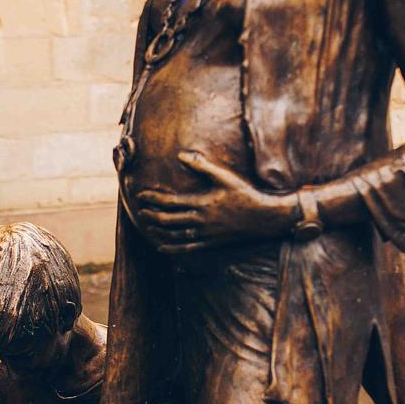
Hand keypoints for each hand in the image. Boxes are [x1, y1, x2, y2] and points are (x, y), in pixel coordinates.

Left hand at [134, 151, 297, 254]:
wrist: (265, 218)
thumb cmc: (246, 194)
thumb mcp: (225, 177)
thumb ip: (202, 166)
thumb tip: (181, 155)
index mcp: (201, 203)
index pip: (169, 202)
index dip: (153, 198)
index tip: (141, 194)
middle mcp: (200, 221)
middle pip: (167, 220)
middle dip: (150, 214)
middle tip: (139, 209)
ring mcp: (205, 234)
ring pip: (173, 235)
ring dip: (157, 229)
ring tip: (146, 223)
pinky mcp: (211, 243)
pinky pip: (186, 248)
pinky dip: (171, 247)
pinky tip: (160, 246)